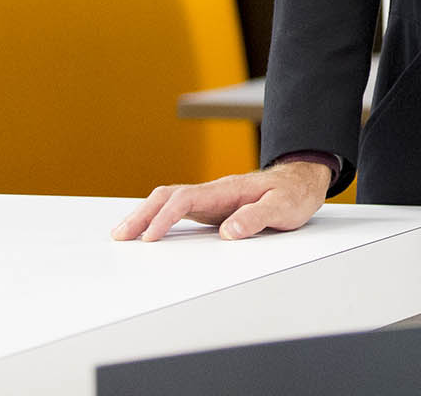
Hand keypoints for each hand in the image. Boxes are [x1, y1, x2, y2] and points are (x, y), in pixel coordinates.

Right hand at [111, 160, 328, 241]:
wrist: (301, 182)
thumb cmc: (293, 195)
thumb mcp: (282, 209)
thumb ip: (256, 218)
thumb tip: (227, 233)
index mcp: (227, 190)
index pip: (186, 200)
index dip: (165, 218)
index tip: (149, 237)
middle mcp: (213, 191)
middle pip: (168, 196)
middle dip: (141, 215)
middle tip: (119, 235)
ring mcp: (210, 199)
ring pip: (169, 201)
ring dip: (145, 215)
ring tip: (122, 234)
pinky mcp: (212, 207)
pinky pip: (177, 209)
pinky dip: (158, 218)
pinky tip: (148, 231)